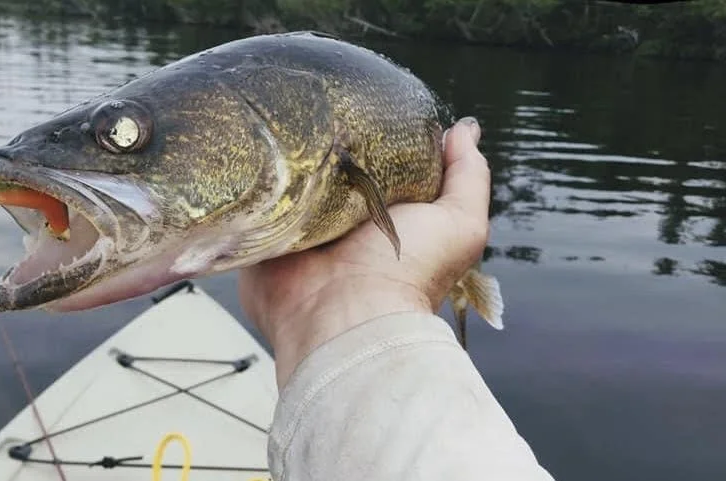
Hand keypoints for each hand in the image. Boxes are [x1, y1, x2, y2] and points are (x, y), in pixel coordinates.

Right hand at [238, 117, 490, 388]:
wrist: (344, 317)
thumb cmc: (407, 272)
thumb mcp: (459, 223)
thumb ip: (468, 177)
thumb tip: (464, 129)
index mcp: (386, 216)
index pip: (381, 162)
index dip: (381, 135)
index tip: (373, 102)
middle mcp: (343, 222)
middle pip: (334, 166)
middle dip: (330, 138)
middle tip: (323, 102)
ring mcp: (301, 229)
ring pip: (292, 178)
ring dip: (290, 155)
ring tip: (286, 116)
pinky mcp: (266, 236)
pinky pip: (257, 198)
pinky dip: (258, 179)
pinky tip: (258, 147)